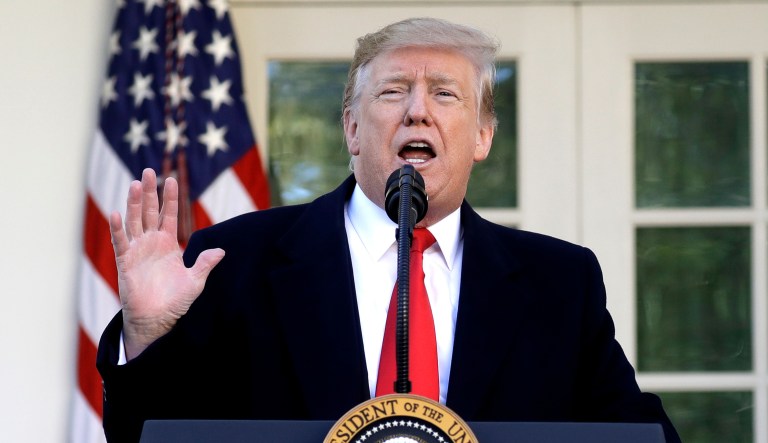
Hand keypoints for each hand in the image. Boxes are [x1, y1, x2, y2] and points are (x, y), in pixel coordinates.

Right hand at [109, 168, 224, 359]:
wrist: (157, 319)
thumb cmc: (175, 301)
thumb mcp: (195, 281)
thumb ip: (205, 264)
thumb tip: (221, 250)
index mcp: (168, 244)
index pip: (169, 215)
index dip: (170, 198)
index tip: (173, 178)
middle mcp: (151, 243)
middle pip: (149, 212)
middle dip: (150, 192)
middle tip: (149, 171)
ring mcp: (137, 250)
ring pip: (134, 221)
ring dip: (134, 203)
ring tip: (136, 183)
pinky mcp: (125, 262)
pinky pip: (121, 242)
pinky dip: (118, 228)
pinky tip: (115, 213)